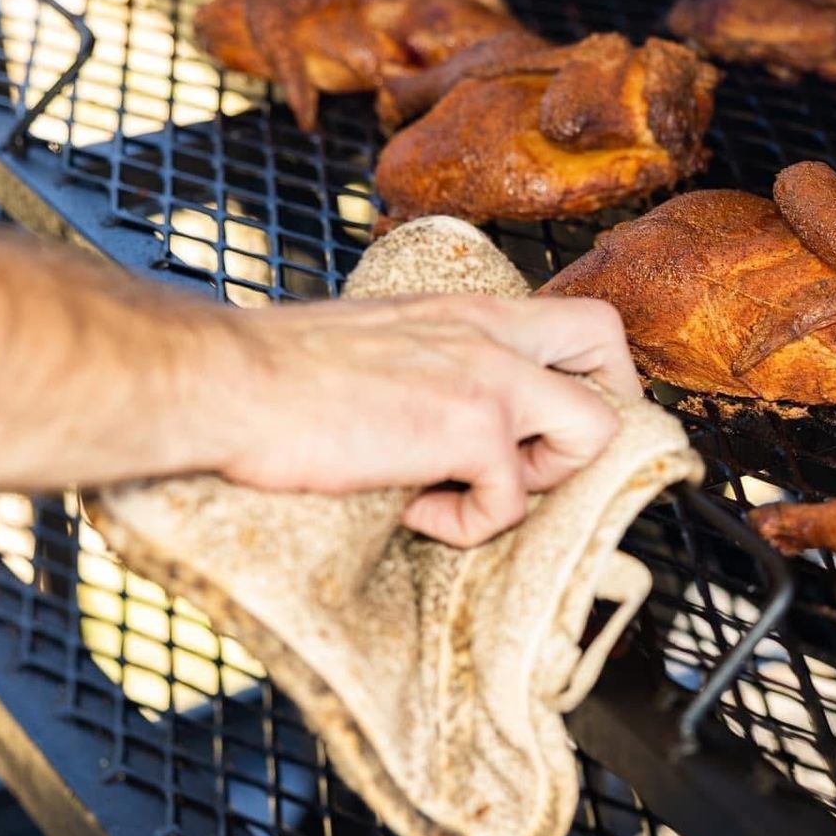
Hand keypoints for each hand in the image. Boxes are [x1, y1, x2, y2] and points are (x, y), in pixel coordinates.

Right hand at [219, 294, 638, 546]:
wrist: (225, 381)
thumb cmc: (277, 373)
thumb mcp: (382, 343)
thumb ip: (433, 362)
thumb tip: (441, 416)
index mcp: (468, 311)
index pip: (574, 319)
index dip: (582, 377)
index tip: (539, 426)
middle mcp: (491, 332)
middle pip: (609, 341)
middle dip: (599, 411)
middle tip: (538, 459)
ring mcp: (490, 377)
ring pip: (596, 428)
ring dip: (540, 478)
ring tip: (466, 487)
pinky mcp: (471, 428)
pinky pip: (511, 501)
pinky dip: (466, 524)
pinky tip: (411, 510)